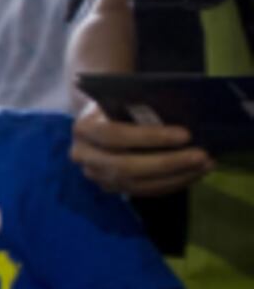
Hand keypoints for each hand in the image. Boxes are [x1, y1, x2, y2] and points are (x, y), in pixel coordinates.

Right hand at [70, 102, 209, 196]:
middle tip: (201, 156)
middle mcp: (84, 156)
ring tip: (205, 166)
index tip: (186, 134)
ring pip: (137, 183)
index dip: (150, 137)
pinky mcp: (113, 187)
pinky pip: (144, 191)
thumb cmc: (117, 103)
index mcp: (84, 129)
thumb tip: (180, 115)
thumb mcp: (123, 97)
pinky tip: (193, 174)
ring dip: (175, 176)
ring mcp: (97, 176)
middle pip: (125, 166)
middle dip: (168, 163)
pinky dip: (172, 184)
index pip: (114, 135)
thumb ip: (141, 105)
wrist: (100, 118)